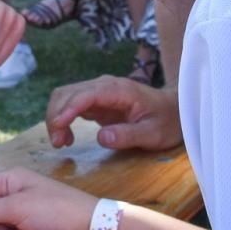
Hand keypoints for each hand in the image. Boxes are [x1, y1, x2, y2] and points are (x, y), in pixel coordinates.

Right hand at [44, 75, 182, 151]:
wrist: (175, 111)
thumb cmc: (167, 121)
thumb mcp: (153, 134)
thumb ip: (128, 135)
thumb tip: (101, 138)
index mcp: (118, 90)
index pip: (85, 94)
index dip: (68, 109)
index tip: (58, 127)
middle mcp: (104, 86)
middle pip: (67, 93)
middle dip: (56, 116)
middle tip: (58, 143)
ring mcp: (98, 92)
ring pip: (64, 97)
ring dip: (56, 117)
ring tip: (60, 143)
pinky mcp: (95, 101)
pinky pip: (71, 105)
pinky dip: (62, 119)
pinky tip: (67, 137)